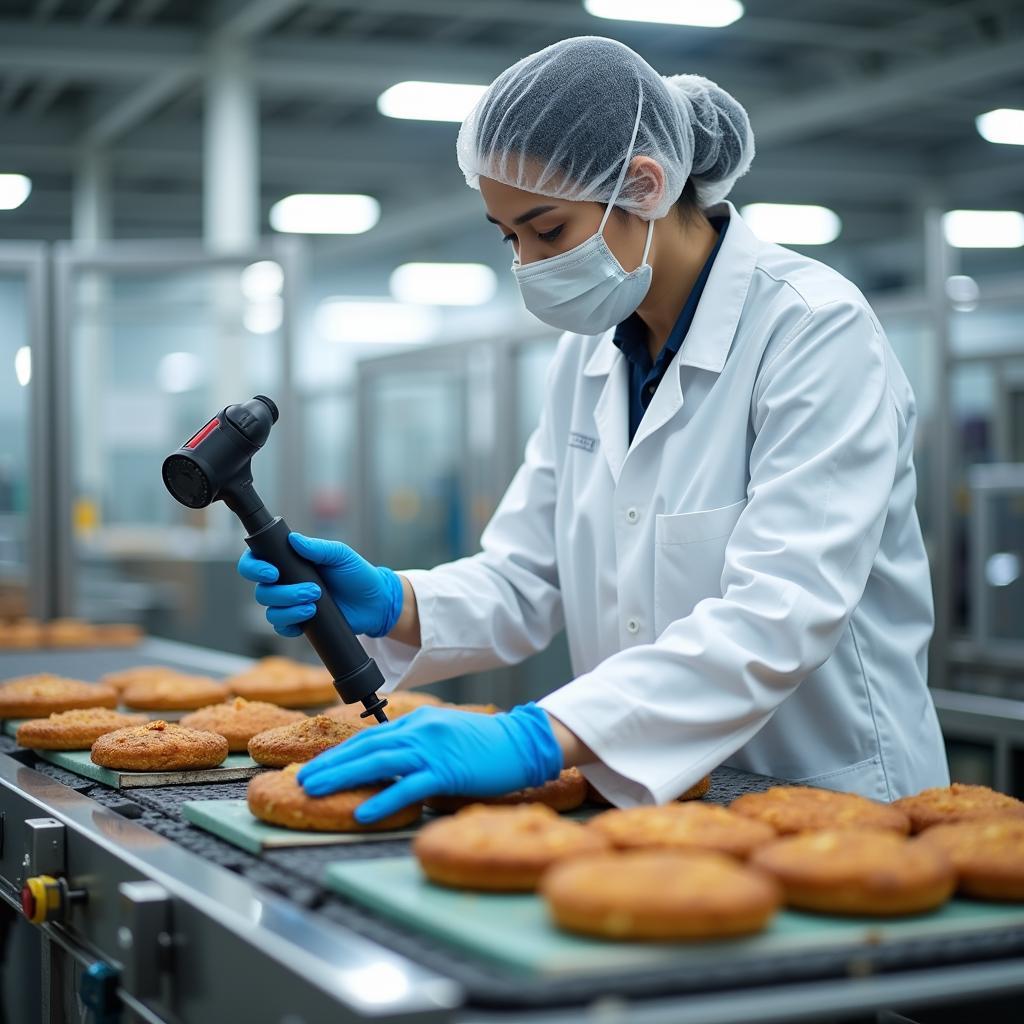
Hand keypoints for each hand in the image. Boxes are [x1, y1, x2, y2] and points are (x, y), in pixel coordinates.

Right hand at [237, 533, 402, 637]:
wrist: (374, 603)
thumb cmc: (356, 574)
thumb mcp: (341, 555)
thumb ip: (318, 548)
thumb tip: (294, 540)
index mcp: (289, 562)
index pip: (256, 561)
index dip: (254, 567)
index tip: (272, 572)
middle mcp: (285, 583)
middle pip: (262, 591)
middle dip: (283, 593)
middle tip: (312, 589)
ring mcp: (290, 604)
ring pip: (271, 611)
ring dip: (290, 608)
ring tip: (315, 603)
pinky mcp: (299, 622)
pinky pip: (281, 627)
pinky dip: (291, 623)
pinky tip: (309, 617)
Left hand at [297, 702, 562, 823]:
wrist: (523, 741)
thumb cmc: (486, 744)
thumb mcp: (445, 735)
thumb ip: (417, 746)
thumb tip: (389, 766)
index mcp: (417, 720)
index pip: (368, 736)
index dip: (339, 752)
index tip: (315, 765)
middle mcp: (419, 730)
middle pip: (365, 747)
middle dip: (329, 764)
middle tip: (301, 780)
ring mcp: (432, 749)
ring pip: (377, 762)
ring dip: (342, 777)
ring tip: (315, 791)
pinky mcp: (447, 771)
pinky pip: (409, 787)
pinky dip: (383, 799)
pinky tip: (364, 812)